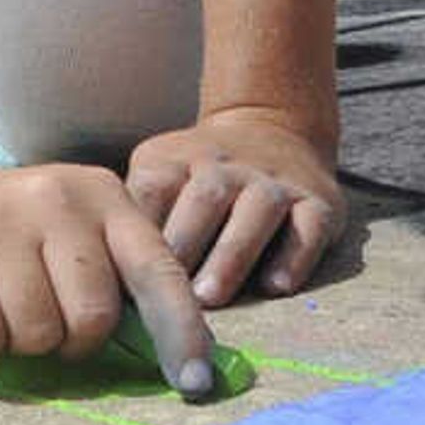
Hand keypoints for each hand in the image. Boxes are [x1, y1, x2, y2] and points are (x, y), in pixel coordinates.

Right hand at [0, 152, 213, 389]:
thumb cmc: (6, 238)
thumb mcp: (71, 237)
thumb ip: (117, 281)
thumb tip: (181, 362)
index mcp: (101, 196)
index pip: (158, 272)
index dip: (181, 332)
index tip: (195, 384)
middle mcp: (55, 197)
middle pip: (91, 317)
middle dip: (70, 340)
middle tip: (41, 316)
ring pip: (36, 332)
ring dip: (20, 342)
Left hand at [125, 107, 347, 304]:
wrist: (273, 127)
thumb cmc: (198, 176)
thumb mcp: (159, 172)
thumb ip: (138, 215)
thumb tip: (105, 278)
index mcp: (178, 160)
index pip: (154, 187)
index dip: (141, 226)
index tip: (123, 268)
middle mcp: (228, 166)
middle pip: (205, 199)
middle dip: (184, 244)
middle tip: (164, 291)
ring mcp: (274, 182)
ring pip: (256, 213)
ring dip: (231, 255)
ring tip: (209, 298)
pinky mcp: (318, 202)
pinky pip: (308, 228)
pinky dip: (294, 257)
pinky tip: (276, 287)